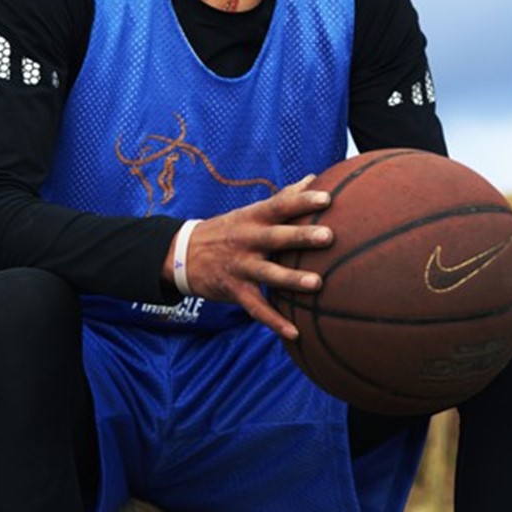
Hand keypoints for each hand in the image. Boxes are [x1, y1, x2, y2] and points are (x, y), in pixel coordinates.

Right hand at [163, 176, 332, 338]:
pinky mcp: (234, 290)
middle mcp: (247, 240)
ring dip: (291, 280)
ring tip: (316, 284)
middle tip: (328, 236)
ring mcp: (240, 266)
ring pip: (268, 274)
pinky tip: (295, 332)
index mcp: (253, 218)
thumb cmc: (229, 230)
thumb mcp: (250, 212)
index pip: (280, 205)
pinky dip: (274, 321)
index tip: (327, 199)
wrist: (183, 254)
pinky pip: (256, 308)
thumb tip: (314, 178)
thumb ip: (283, 197)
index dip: (302, 201)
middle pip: (276, 237)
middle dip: (301, 237)